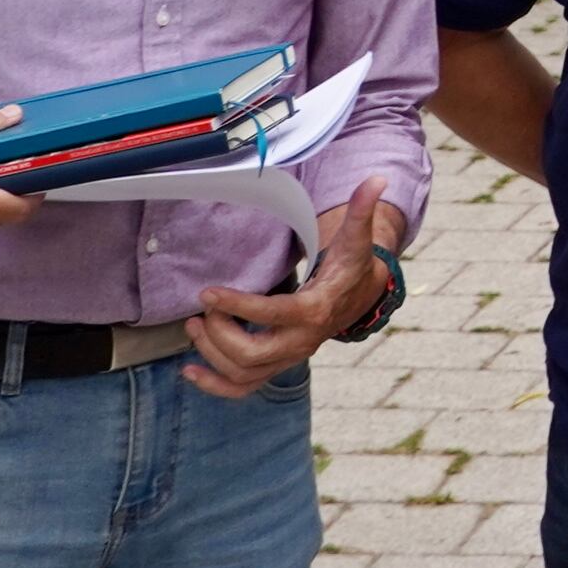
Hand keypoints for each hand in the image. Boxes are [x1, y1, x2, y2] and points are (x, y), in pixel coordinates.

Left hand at [186, 184, 398, 397]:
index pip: (274, 314)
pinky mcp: (277, 366)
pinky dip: (215, 386)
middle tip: (203, 310)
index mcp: (316, 311)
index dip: (238, 305)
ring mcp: (289, 358)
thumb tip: (377, 179)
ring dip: (212, 353)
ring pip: (243, 372)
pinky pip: (244, 387)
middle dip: (219, 334)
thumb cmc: (350, 265)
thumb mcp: (356, 238)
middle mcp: (302, 342)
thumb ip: (362, 210)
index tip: (208, 291)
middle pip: (252, 353)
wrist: (358, 298)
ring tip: (194, 324)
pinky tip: (190, 373)